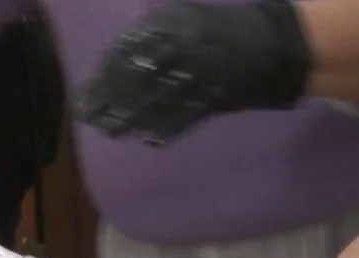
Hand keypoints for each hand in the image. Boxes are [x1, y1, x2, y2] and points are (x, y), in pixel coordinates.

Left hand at [78, 0, 312, 144]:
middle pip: (135, 80)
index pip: (125, 54)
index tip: (87, 92)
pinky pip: (184, 117)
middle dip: (110, 100)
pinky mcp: (213, 99)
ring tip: (111, 131)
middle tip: (89, 117)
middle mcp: (179, 50)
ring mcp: (197, 77)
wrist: (271, 44)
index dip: (104, 76)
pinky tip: (149, 139)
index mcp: (168, 26)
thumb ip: (151, 35)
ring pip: (156, 101)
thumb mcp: (181, 17)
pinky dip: (166, 129)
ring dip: (131, 119)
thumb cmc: (220, 27)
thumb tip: (119, 61)